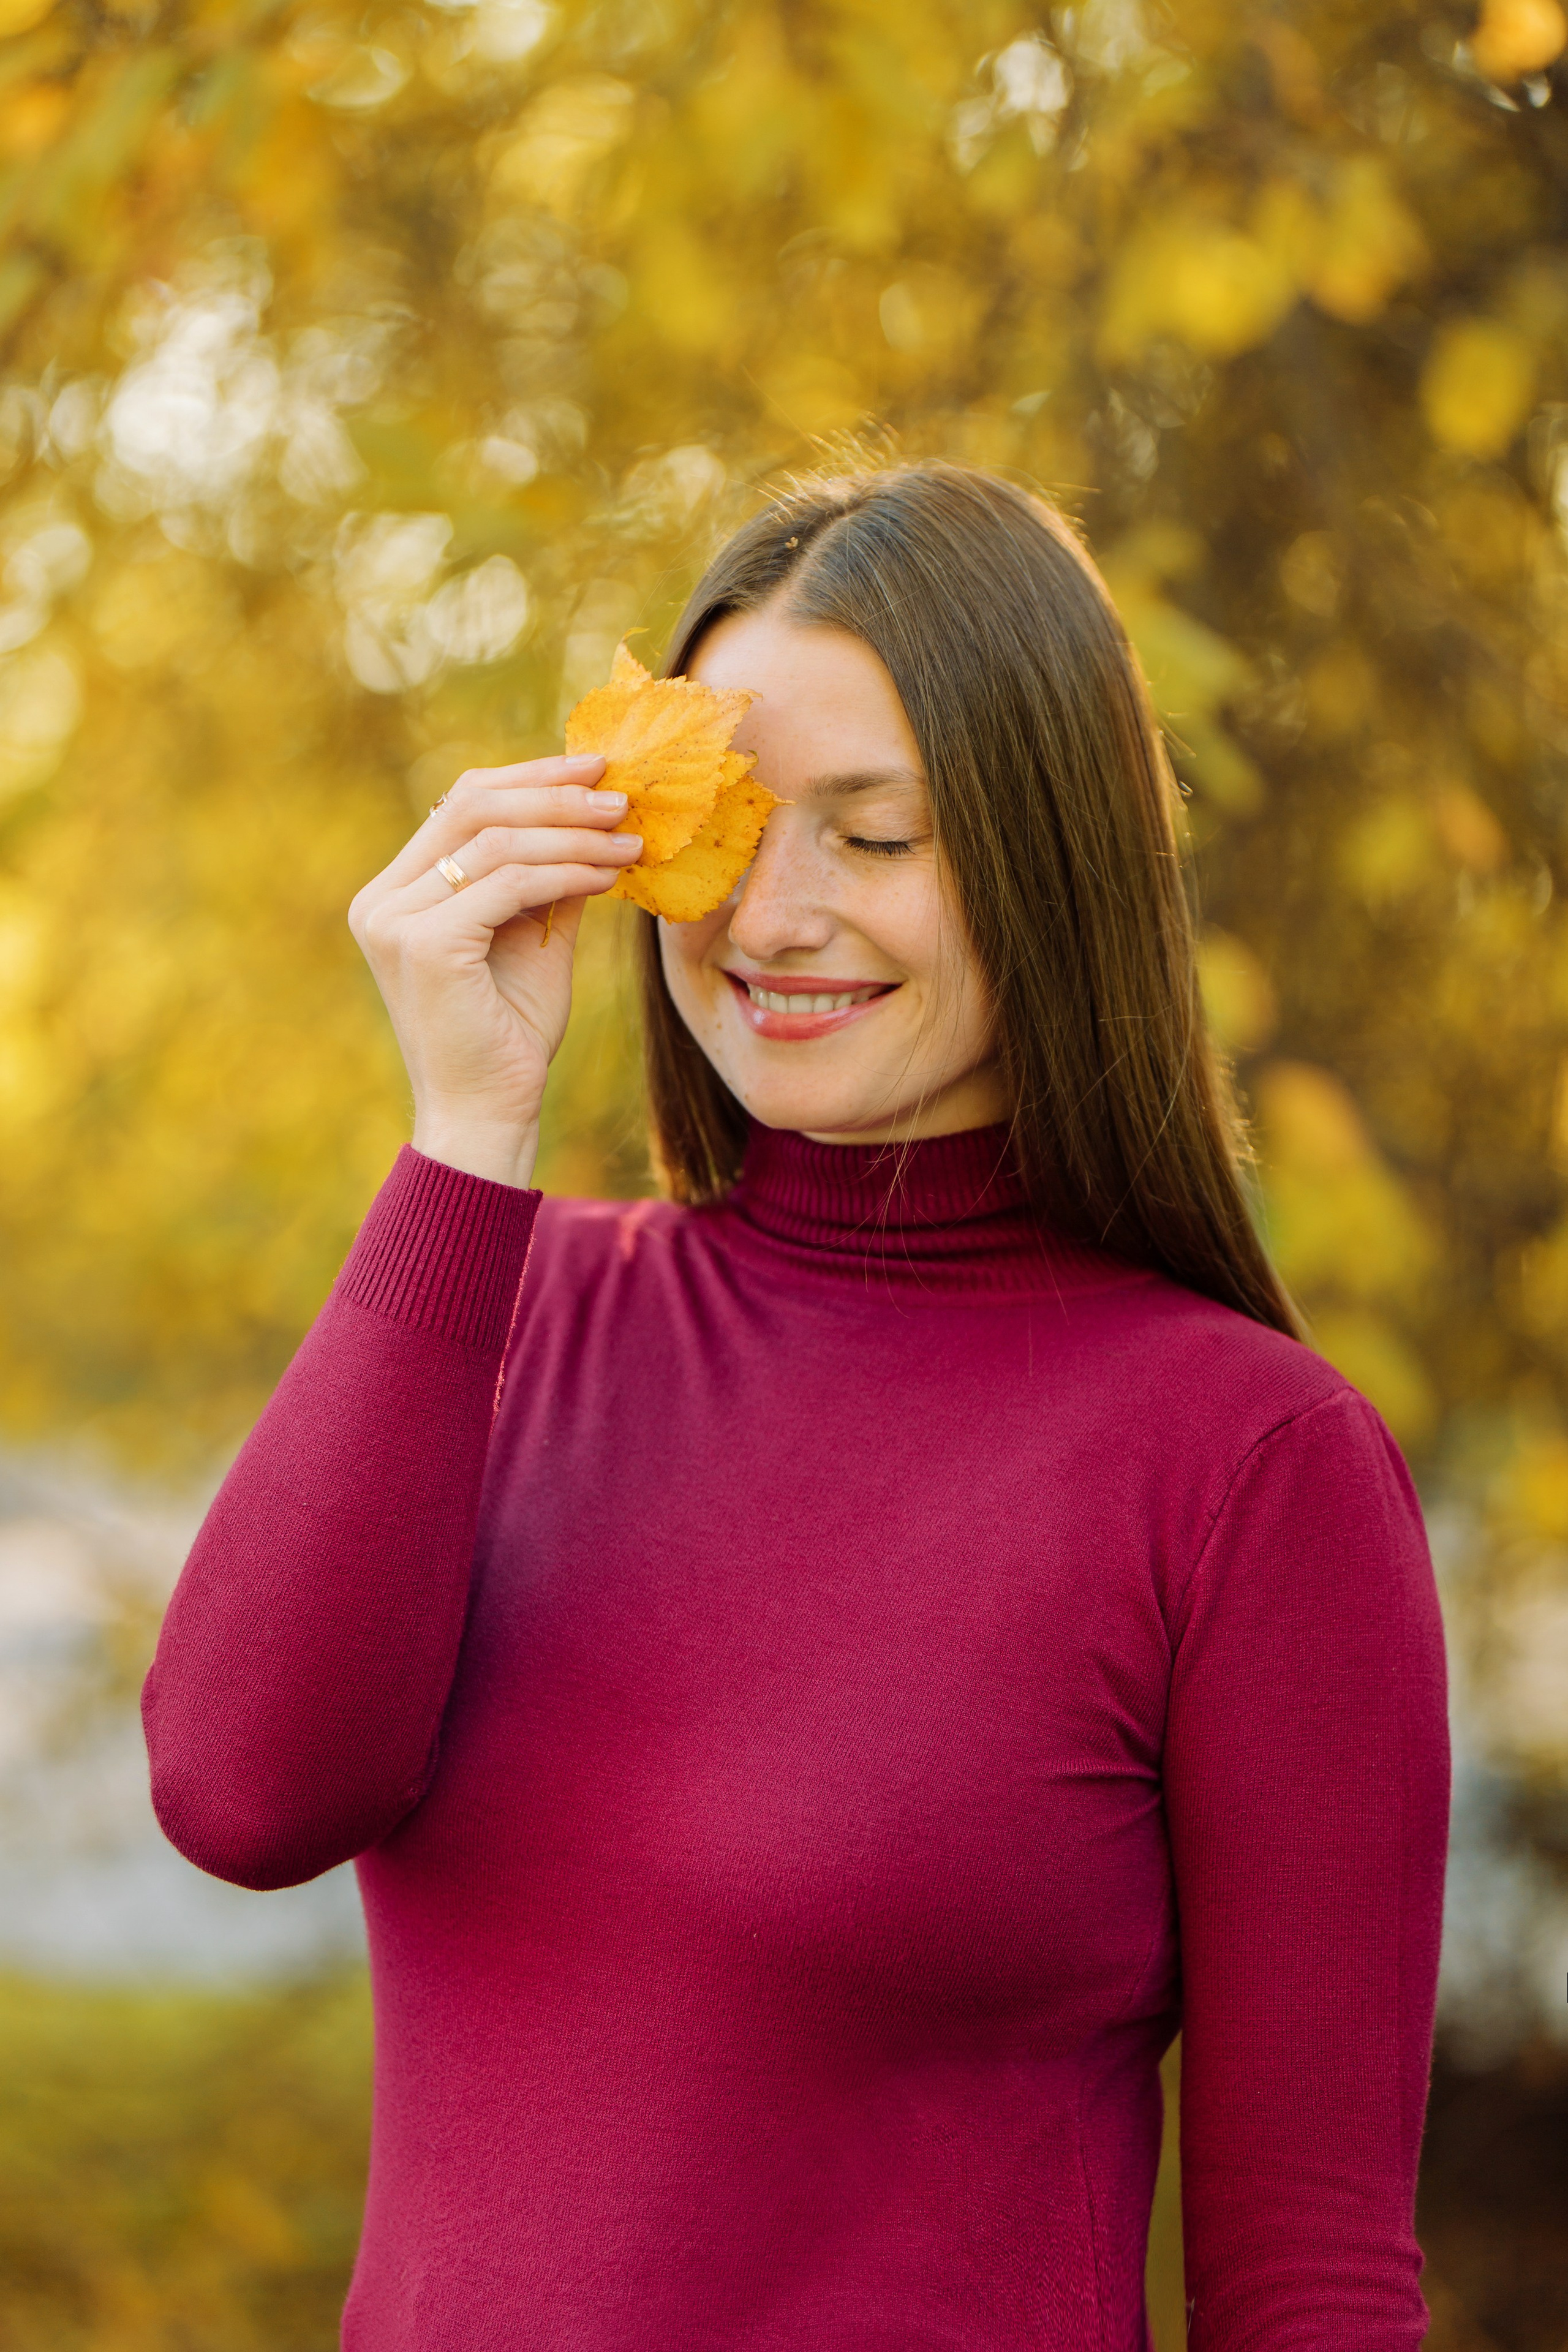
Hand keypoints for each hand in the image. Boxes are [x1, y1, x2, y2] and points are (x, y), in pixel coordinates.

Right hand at [348, 754, 640, 1187]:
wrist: (489, 1114)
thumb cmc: (510, 1035)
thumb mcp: (533, 937)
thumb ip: (546, 876)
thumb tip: (593, 814)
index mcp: (395, 893)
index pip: (461, 805)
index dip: (531, 776)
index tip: (595, 769)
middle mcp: (382, 900)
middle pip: (472, 806)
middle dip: (554, 792)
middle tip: (620, 794)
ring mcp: (395, 921)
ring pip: (496, 840)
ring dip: (573, 833)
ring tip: (629, 838)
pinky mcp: (423, 945)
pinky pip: (509, 883)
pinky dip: (567, 871)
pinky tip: (609, 875)